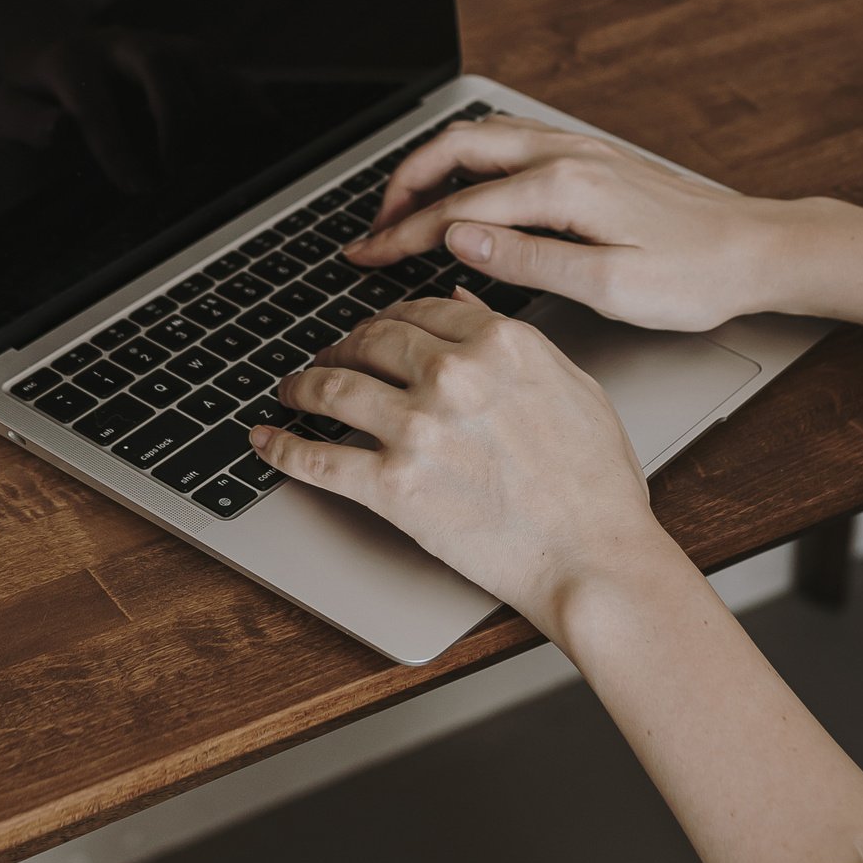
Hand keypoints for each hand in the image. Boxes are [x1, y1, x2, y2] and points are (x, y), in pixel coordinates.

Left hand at [251, 290, 669, 636]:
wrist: (593, 558)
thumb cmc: (595, 484)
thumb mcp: (573, 386)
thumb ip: (514, 341)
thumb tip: (463, 304)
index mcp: (500, 343)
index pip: (421, 311)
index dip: (390, 319)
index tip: (377, 330)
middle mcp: (453, 374)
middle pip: (371, 340)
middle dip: (342, 345)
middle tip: (329, 355)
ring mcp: (417, 428)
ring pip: (334, 387)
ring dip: (302, 385)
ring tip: (291, 390)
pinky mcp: (392, 485)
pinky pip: (319, 458)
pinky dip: (283, 447)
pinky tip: (267, 440)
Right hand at [346, 114, 775, 331]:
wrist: (758, 250)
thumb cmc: (695, 277)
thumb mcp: (610, 285)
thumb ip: (527, 258)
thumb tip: (458, 238)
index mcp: (563, 186)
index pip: (457, 207)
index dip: (402, 235)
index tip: (365, 257)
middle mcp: (565, 153)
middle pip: (455, 149)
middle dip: (401, 185)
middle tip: (371, 228)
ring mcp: (577, 148)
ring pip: (479, 137)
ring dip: (432, 167)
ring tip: (403, 209)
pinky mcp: (589, 156)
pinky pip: (508, 142)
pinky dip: (466, 161)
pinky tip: (462, 188)